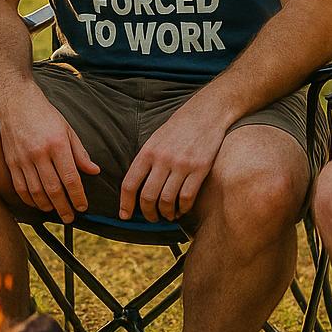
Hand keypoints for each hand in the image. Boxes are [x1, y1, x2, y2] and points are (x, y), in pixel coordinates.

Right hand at [0, 87, 99, 222]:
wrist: (16, 102)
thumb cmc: (45, 115)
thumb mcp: (68, 130)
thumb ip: (80, 153)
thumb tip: (94, 171)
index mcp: (57, 144)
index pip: (70, 178)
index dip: (78, 196)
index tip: (83, 207)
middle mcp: (40, 153)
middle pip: (53, 189)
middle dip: (64, 207)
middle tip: (71, 218)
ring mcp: (23, 158)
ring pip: (36, 192)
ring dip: (47, 206)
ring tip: (56, 212)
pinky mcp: (11, 161)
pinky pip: (20, 187)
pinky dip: (29, 200)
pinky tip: (38, 204)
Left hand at [119, 98, 224, 221]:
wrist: (206, 113)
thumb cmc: (178, 128)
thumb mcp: (155, 139)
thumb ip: (146, 161)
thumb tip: (136, 188)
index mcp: (148, 152)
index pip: (130, 184)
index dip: (125, 204)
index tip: (125, 216)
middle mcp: (163, 159)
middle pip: (148, 197)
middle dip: (148, 213)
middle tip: (152, 218)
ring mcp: (182, 164)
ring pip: (167, 200)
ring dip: (166, 214)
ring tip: (168, 215)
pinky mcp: (200, 168)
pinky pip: (187, 197)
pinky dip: (183, 208)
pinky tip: (182, 209)